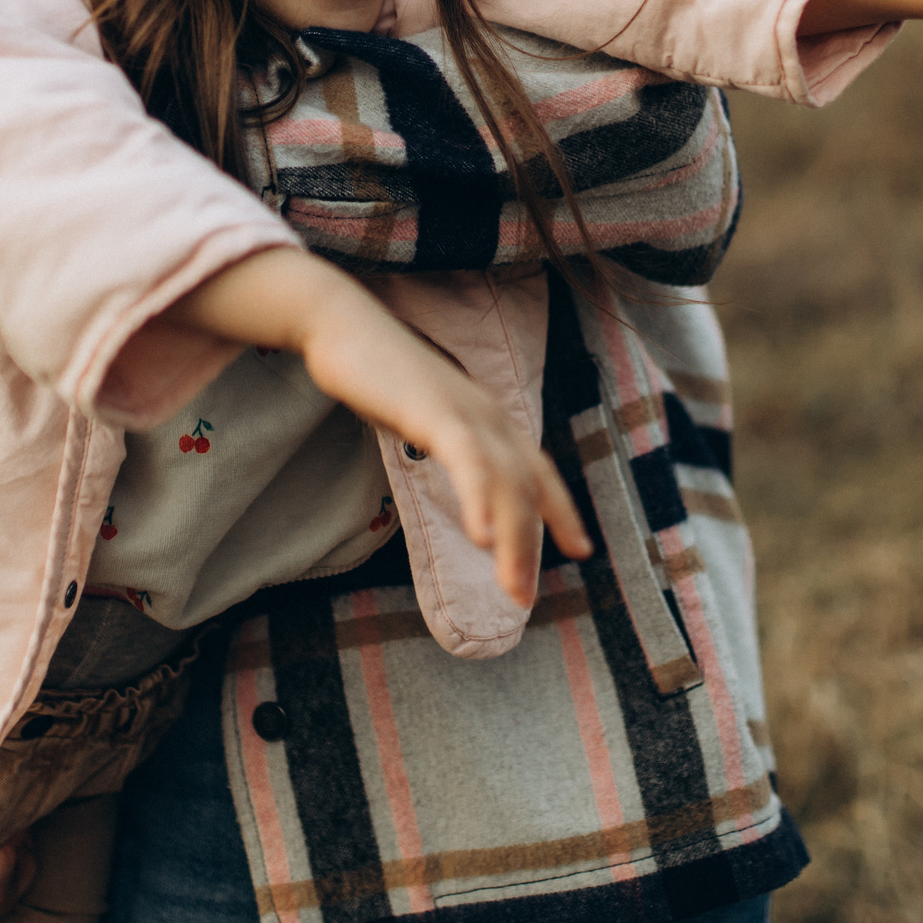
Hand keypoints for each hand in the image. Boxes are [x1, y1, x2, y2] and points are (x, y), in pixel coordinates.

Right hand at [166, 248, 592, 602]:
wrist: (341, 325)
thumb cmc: (378, 374)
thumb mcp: (424, 415)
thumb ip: (448, 443)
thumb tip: (458, 474)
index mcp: (490, 417)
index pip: (538, 469)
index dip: (562, 509)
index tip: (581, 549)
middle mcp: (490, 414)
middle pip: (525, 488)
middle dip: (529, 546)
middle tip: (523, 597)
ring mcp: (466, 411)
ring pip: (504, 482)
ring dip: (512, 540)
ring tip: (512, 587)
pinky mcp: (436, 410)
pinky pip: (468, 461)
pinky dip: (480, 500)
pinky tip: (481, 537)